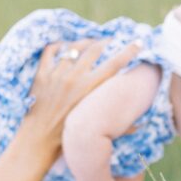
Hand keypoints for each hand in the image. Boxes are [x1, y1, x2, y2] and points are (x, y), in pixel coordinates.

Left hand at [25, 40, 137, 156]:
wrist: (39, 140)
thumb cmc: (69, 137)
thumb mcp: (96, 126)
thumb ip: (119, 126)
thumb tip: (141, 125)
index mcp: (91, 88)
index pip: (116, 63)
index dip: (130, 50)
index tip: (139, 42)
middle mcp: (75, 77)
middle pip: (95, 49)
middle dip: (106, 41)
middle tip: (110, 40)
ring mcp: (57, 74)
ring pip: (73, 47)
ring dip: (84, 42)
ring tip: (89, 42)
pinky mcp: (42, 74)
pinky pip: (51, 50)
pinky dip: (59, 46)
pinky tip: (64, 47)